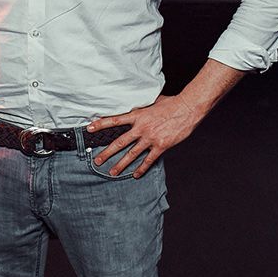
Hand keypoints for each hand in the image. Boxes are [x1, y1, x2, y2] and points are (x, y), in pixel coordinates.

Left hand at [87, 94, 203, 178]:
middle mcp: (142, 128)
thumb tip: (136, 106)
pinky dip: (141, 168)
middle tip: (97, 161)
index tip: (89, 128)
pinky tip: (135, 174)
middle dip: (107, 153)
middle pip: (120, 142)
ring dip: (121, 164)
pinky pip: (148, 160)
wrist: (188, 108)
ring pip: (132, 154)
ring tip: (112, 172)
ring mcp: (151, 138)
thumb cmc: (172, 103)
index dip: (101, 124)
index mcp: (138, 115)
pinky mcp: (161, 146)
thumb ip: (143, 107)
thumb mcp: (153, 102)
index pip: (115, 120)